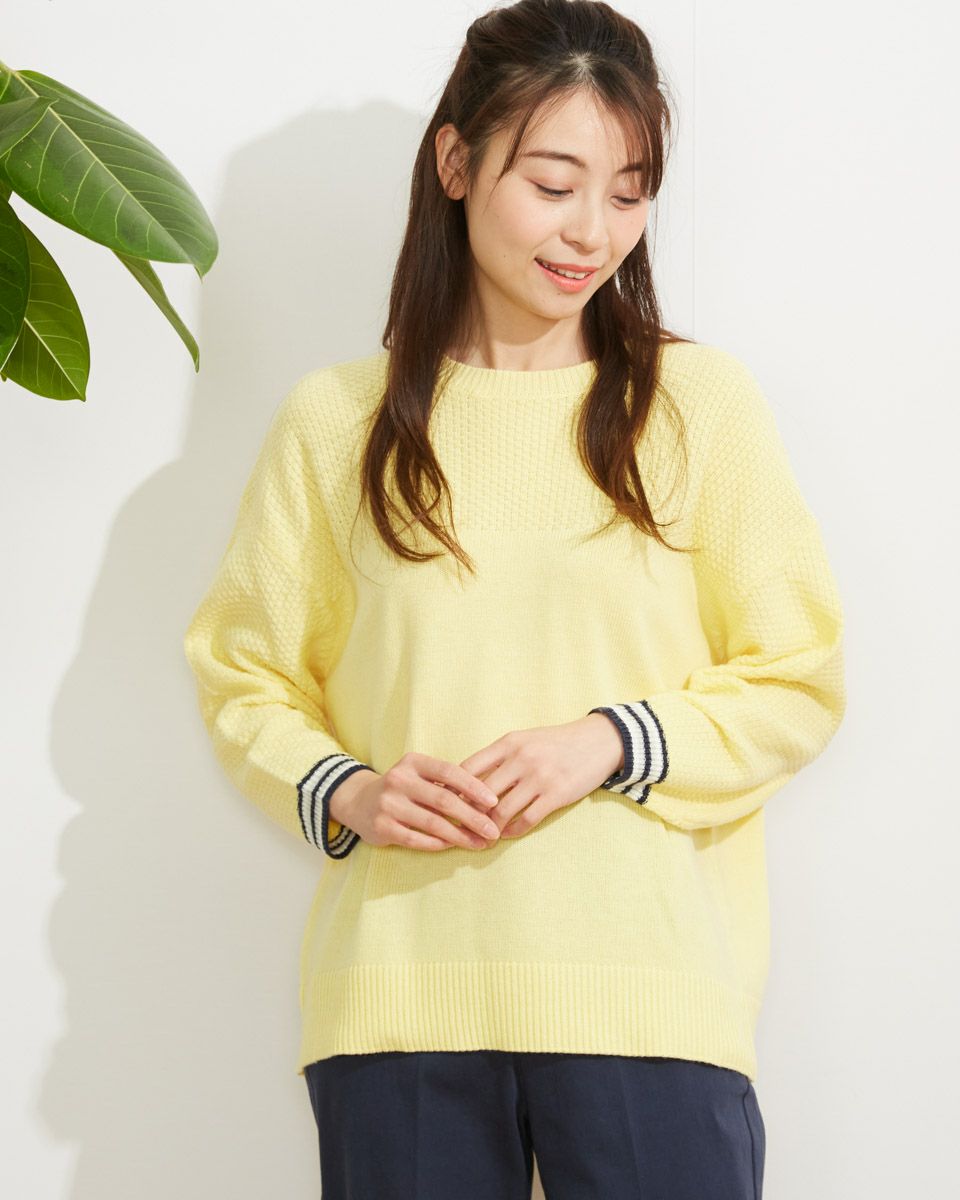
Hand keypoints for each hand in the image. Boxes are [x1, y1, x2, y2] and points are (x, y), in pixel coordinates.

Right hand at [329, 752, 501, 850]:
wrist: (358, 801)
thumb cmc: (402, 789)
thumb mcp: (418, 775)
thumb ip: (445, 783)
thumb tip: (485, 802)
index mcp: (413, 762)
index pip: (449, 771)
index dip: (474, 787)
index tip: (494, 802)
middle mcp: (399, 780)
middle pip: (444, 800)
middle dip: (473, 817)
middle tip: (493, 831)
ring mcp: (388, 804)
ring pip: (433, 823)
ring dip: (460, 836)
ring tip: (479, 843)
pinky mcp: (382, 827)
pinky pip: (416, 839)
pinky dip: (438, 844)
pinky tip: (452, 847)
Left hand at [458, 714, 624, 839]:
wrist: (598, 740)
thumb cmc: (555, 742)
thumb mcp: (524, 740)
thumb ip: (498, 757)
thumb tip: (467, 780)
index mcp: (508, 743)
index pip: (468, 768)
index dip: (453, 789)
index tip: (447, 804)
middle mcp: (520, 759)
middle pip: (480, 794)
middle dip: (467, 815)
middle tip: (460, 829)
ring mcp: (539, 777)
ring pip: (501, 811)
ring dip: (489, 828)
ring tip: (483, 836)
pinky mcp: (556, 795)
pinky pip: (526, 820)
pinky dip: (513, 831)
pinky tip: (508, 834)